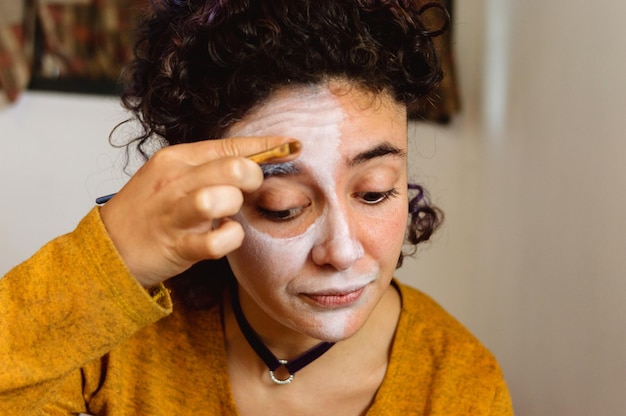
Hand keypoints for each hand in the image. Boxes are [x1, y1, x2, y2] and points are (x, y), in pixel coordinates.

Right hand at [99, 136, 297, 287]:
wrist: (108, 249)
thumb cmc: (148, 211)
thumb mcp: (171, 177)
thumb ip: (208, 168)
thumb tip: (252, 163)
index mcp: (176, 159)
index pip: (230, 145)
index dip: (267, 145)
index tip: (293, 145)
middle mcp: (176, 182)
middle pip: (233, 168)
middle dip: (252, 178)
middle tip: (248, 189)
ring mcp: (176, 214)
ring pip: (221, 198)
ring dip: (235, 206)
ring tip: (228, 213)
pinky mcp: (179, 246)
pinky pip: (219, 241)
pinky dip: (230, 238)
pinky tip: (223, 236)